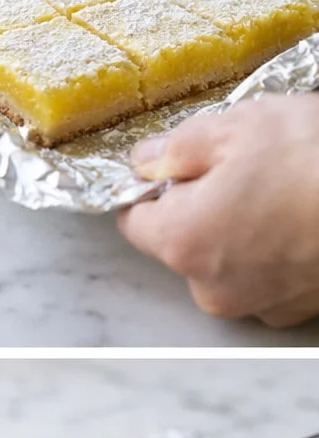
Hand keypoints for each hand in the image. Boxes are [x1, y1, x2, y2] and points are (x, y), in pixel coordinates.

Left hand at [117, 96, 318, 326]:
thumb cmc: (315, 162)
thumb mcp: (239, 126)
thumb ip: (178, 146)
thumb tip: (146, 160)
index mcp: (181, 241)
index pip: (135, 220)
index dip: (152, 189)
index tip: (176, 167)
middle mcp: (209, 286)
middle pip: (183, 244)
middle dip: (203, 207)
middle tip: (245, 169)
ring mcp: (255, 305)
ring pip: (227, 263)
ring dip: (243, 232)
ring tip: (283, 193)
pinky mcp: (294, 311)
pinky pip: (267, 278)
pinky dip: (277, 253)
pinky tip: (304, 222)